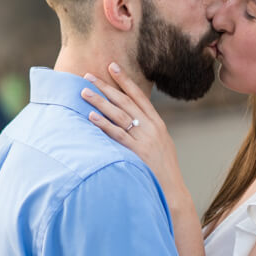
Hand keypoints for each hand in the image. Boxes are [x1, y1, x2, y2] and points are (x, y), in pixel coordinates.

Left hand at [81, 63, 183, 197]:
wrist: (171, 190)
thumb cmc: (162, 168)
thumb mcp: (160, 143)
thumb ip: (147, 129)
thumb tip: (132, 118)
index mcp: (157, 123)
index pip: (139, 96)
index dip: (125, 80)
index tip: (112, 66)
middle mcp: (151, 127)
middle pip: (125, 101)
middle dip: (106, 86)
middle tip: (88, 75)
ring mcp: (144, 139)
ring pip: (118, 115)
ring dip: (100, 101)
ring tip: (84, 92)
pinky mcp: (136, 152)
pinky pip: (117, 135)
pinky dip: (104, 125)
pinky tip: (91, 116)